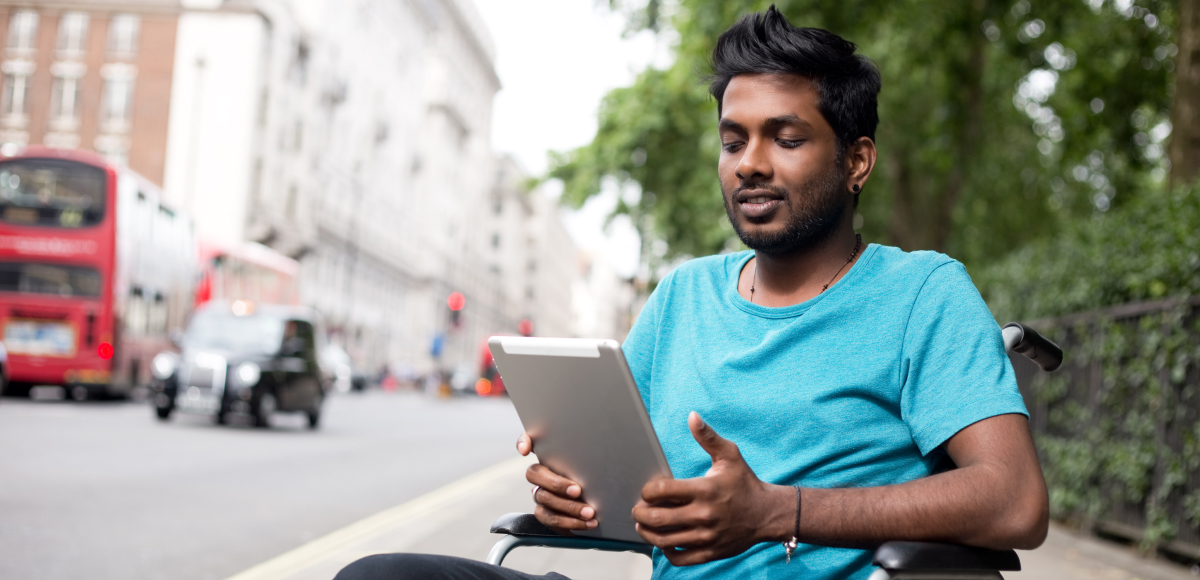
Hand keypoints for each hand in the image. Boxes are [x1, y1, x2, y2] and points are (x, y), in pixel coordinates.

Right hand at [516, 433, 597, 533]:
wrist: (599, 504)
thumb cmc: (594, 479)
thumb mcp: (592, 465)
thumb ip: (587, 457)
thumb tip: (597, 451)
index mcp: (550, 458)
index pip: (528, 442)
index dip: (523, 443)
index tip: (525, 451)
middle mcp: (541, 477)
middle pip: (535, 476)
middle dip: (557, 485)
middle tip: (578, 490)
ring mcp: (541, 496)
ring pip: (545, 501)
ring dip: (569, 508)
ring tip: (589, 513)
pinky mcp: (546, 515)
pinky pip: (552, 520)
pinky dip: (571, 523)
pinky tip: (587, 523)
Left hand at [631, 412, 788, 565]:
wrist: (767, 513)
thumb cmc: (745, 482)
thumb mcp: (730, 455)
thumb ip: (708, 437)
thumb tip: (691, 416)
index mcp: (705, 489)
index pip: (662, 491)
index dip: (647, 490)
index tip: (646, 490)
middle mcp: (704, 514)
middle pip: (657, 518)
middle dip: (640, 513)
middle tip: (637, 509)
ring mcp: (707, 536)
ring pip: (664, 540)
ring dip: (647, 533)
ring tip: (643, 525)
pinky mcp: (710, 552)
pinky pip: (680, 557)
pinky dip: (666, 551)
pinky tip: (664, 541)